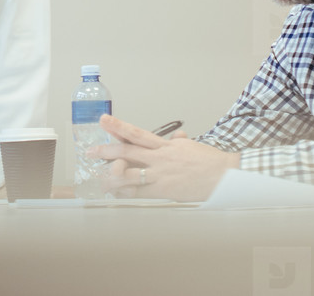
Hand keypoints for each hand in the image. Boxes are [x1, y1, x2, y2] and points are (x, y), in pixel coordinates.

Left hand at [90, 115, 239, 201]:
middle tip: (91, 150)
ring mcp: (160, 174)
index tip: (105, 121)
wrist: (223, 175)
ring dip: (111, 174)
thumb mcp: (192, 146)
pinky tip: (115, 192)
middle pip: (127, 150)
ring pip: (129, 172)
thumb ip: (180, 141)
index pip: (137, 133)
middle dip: (107, 149)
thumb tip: (177, 135)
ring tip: (98, 176)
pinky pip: (139, 191)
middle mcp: (159, 157)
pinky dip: (125, 192)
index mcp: (165, 145)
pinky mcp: (163, 190)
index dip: (119, 127)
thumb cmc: (210, 162)